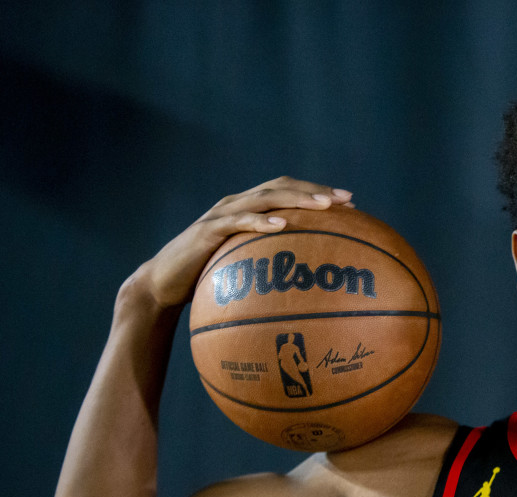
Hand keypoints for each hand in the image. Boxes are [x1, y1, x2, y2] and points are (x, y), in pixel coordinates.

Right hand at [131, 176, 353, 308]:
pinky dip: (259, 221)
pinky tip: (281, 225)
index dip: (318, 193)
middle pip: (281, 187)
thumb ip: (272, 265)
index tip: (351, 203)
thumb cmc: (209, 280)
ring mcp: (220, 215)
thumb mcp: (246, 270)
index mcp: (249, 210)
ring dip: (295, 199)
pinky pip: (236, 222)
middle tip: (346, 199)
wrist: (163, 285)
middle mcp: (236, 204)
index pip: (288, 192)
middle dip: (315, 190)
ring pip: (263, 198)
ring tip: (322, 205)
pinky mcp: (206, 231)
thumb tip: (312, 285)